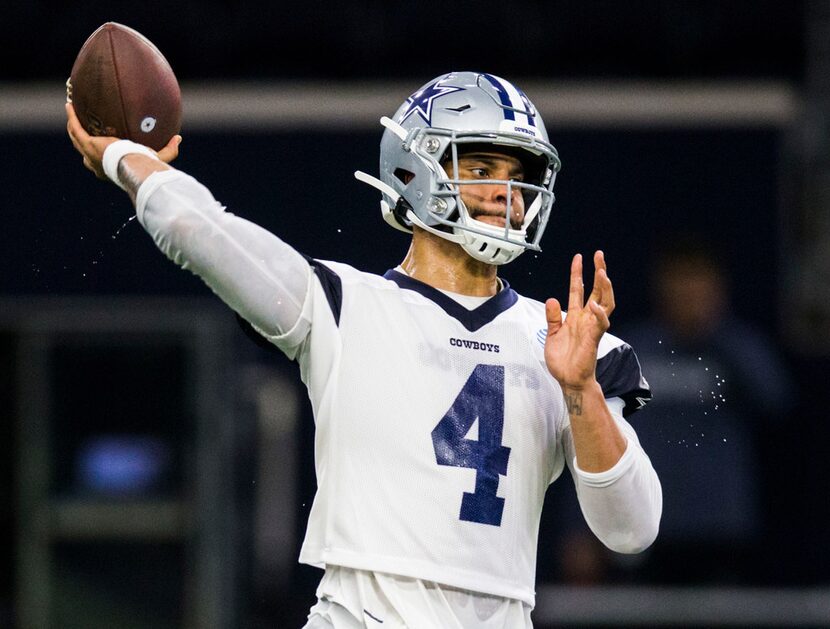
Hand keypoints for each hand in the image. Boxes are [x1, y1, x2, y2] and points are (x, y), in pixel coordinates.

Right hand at [65, 102, 180, 180]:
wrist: (134, 166)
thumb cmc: (146, 165)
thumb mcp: (159, 157)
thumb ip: (169, 150)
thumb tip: (178, 138)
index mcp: (110, 170)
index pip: (100, 165)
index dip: (97, 157)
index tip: (100, 147)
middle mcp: (96, 164)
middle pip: (84, 153)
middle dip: (81, 142)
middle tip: (80, 129)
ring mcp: (90, 154)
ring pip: (76, 139)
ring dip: (73, 127)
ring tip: (72, 114)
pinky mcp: (88, 144)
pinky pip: (76, 128)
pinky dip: (72, 117)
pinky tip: (70, 105)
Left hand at [544, 251, 614, 389]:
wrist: (568, 379)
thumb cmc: (563, 359)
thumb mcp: (551, 334)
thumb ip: (552, 317)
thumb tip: (552, 299)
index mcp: (576, 316)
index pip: (579, 289)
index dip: (578, 273)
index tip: (578, 258)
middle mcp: (587, 318)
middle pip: (597, 290)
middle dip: (598, 271)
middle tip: (599, 255)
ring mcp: (592, 327)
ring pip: (605, 302)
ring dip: (604, 288)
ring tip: (602, 272)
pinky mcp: (594, 339)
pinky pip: (601, 324)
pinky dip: (599, 314)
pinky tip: (594, 305)